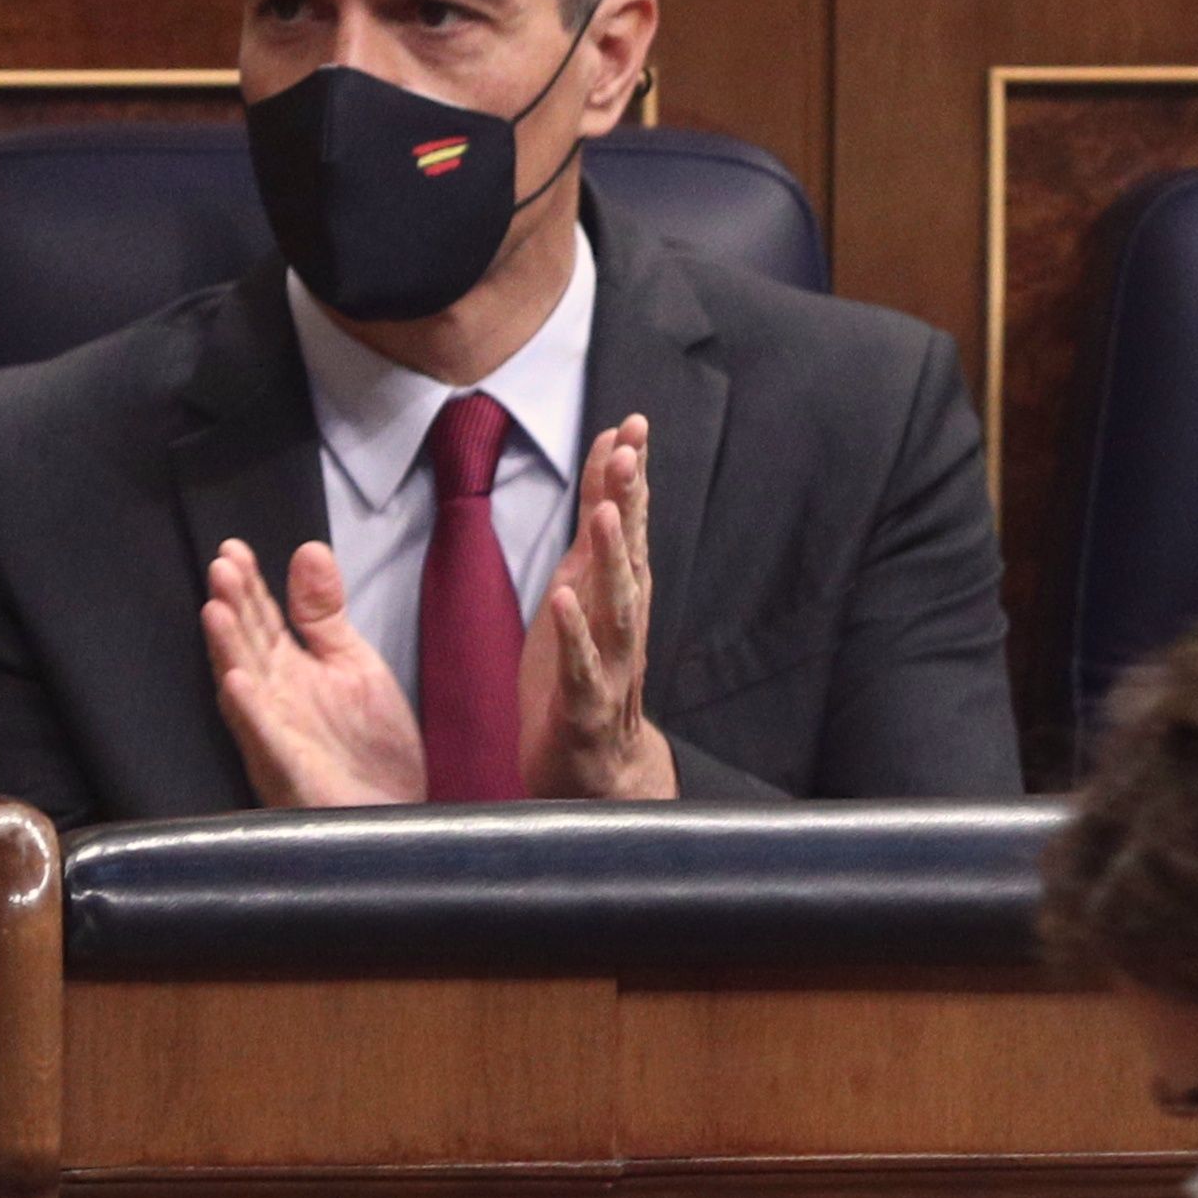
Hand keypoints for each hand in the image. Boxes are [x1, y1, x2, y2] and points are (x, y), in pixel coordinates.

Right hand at [202, 537, 423, 806]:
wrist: (397, 815)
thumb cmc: (369, 744)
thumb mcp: (353, 664)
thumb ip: (325, 613)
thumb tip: (309, 548)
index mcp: (289, 671)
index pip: (261, 620)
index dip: (248, 587)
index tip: (234, 549)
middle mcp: (273, 700)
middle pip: (246, 648)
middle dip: (233, 609)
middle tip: (221, 568)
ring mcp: (277, 738)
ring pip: (244, 690)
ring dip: (228, 652)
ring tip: (215, 612)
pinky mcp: (290, 774)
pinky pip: (265, 742)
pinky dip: (252, 713)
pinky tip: (237, 683)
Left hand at [520, 417, 676, 799]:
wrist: (596, 773)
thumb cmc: (585, 679)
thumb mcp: (583, 594)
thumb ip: (595, 536)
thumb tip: (608, 469)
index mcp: (618, 596)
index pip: (627, 527)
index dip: (628, 477)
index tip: (631, 424)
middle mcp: (623, 624)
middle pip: (631, 556)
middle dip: (632, 502)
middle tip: (631, 451)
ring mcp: (609, 665)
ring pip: (618, 606)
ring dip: (615, 560)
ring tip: (609, 514)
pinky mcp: (584, 707)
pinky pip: (584, 667)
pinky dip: (576, 634)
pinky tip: (564, 599)